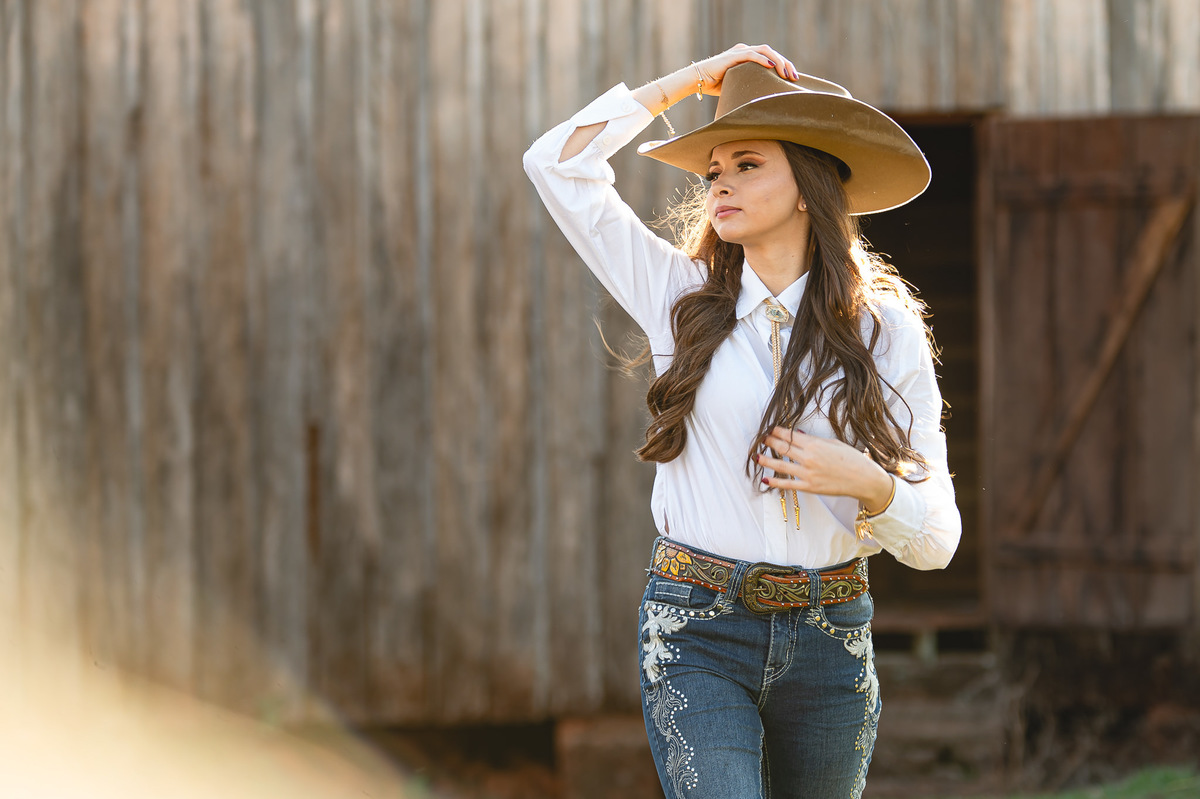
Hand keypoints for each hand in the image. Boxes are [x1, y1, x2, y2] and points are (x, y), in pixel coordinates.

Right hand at [693, 44, 799, 95]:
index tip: (794, 79)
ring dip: (778, 61)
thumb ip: (752, 87)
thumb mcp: (740, 87)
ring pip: (765, 51)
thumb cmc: (716, 86)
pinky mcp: (734, 56)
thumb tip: (767, 103)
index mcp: (749, 57)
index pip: (772, 58)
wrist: (698, 81)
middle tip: (794, 78)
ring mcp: (740, 52)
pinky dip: (763, 60)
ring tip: (785, 73)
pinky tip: (771, 67)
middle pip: (772, 53)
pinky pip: (751, 55)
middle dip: (786, 64)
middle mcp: (747, 51)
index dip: (785, 66)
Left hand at [758, 426, 893, 510]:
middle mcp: (808, 458)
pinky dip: (775, 482)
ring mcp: (807, 473)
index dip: (777, 431)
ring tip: (756, 456)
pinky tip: (765, 479)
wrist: (864, 479)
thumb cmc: (852, 459)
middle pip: (782, 447)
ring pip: (780, 465)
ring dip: (766, 460)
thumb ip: (815, 440)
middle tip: (760, 439)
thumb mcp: (834, 443)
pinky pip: (788, 484)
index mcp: (815, 444)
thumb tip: (800, 435)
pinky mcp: (809, 487)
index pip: (790, 435)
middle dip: (769, 442)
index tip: (770, 429)